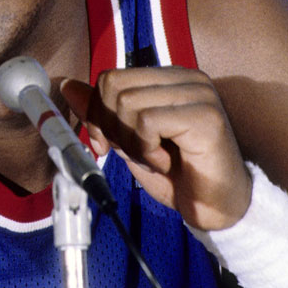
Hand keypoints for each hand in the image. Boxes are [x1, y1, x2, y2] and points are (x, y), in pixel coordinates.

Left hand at [60, 67, 251, 230]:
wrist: (218, 209)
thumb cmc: (178, 175)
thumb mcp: (128, 141)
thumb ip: (103, 113)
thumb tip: (69, 86)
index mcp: (168, 78)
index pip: (110, 78)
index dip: (98, 115)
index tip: (106, 145)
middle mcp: (186, 78)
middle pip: (114, 87)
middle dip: (112, 128)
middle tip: (136, 153)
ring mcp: (198, 93)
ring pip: (127, 104)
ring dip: (131, 142)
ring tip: (155, 158)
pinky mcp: (205, 115)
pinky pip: (148, 122)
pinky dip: (147, 149)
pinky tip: (167, 162)